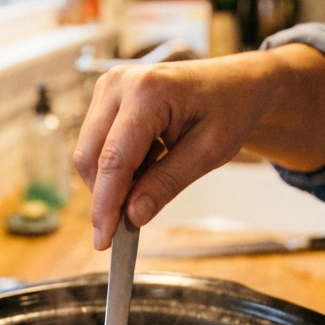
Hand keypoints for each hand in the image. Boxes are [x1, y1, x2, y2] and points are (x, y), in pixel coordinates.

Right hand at [73, 44, 324, 248]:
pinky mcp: (106, 97)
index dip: (106, 205)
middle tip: (129, 225)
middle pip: (91, 158)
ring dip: (112, 180)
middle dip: (105, 197)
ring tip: (153, 178)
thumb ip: (166, 184)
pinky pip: (97, 143)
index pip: (114, 160)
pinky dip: (115, 166)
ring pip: (89, 153)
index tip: (104, 241)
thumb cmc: (229, 110)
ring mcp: (108, 86)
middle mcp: (119, 83)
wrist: (236, 83)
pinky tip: (147, 163)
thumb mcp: (208, 153)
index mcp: (148, 91)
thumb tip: (132, 216)